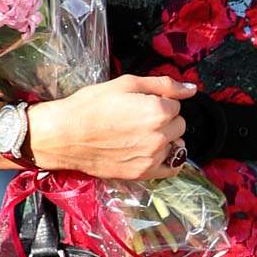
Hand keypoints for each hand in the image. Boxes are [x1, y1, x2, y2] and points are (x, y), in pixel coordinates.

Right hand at [29, 73, 196, 181]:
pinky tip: (151, 152)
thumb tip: (192, 89)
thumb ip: (163, 85)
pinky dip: (167, 159)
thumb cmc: (91, 105)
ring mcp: (152, 157)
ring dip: (164, 139)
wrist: (65, 135)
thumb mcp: (126, 84)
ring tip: (139, 135)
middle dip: (164, 120)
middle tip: (138, 118)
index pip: (176, 105)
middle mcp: (159, 136)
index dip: (159, 102)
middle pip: (178, 125)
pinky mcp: (144, 173)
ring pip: (175, 144)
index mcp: (158, 111)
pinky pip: (172, 167)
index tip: (140, 104)